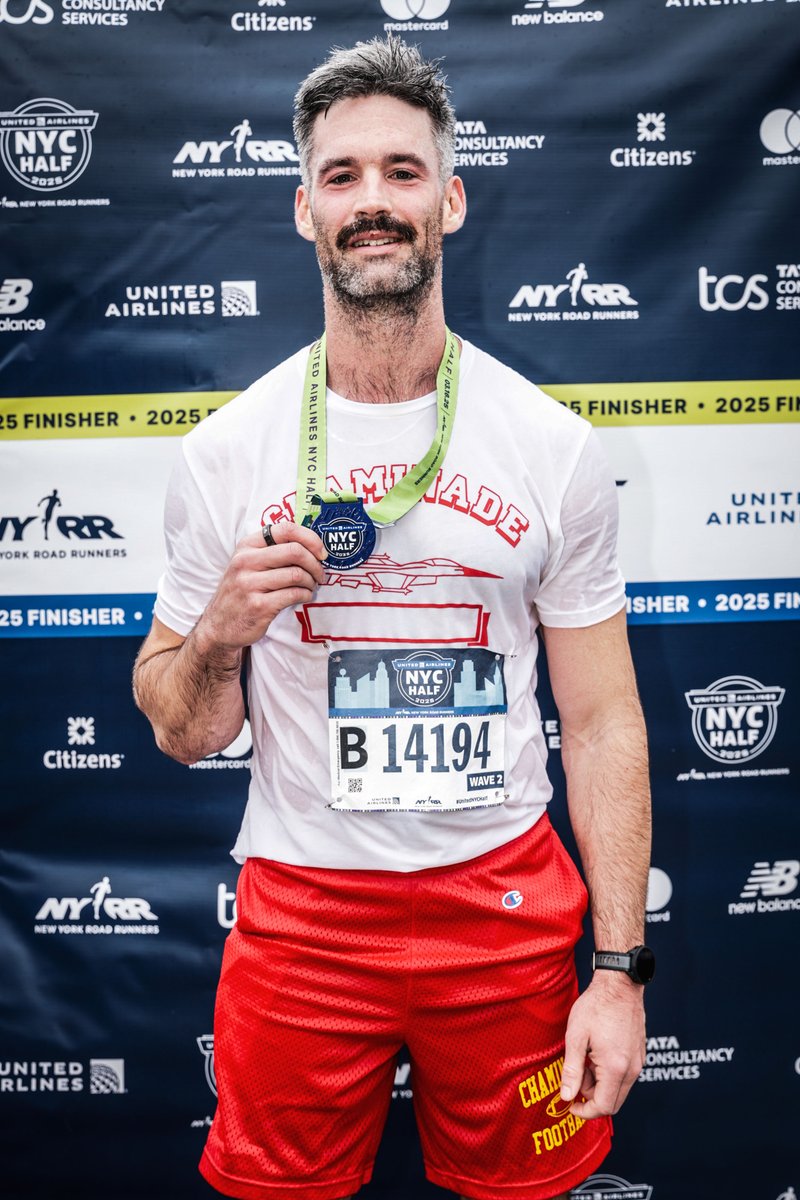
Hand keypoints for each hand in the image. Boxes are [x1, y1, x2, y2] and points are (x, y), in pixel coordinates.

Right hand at [195, 523, 326, 651]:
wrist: (219, 626)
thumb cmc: (240, 592)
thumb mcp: (247, 564)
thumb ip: (272, 551)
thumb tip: (311, 546)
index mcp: (246, 546)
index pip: (285, 529)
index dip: (310, 538)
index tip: (320, 552)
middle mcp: (245, 562)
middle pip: (295, 551)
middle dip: (315, 563)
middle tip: (319, 574)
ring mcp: (250, 584)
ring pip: (296, 574)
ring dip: (311, 581)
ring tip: (310, 586)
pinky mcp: (259, 606)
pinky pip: (294, 594)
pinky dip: (305, 595)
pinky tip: (303, 596)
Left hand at [559, 971, 645, 1118]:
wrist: (620, 984)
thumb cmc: (597, 1006)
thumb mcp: (576, 1037)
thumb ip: (571, 1070)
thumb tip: (566, 1096)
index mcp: (616, 1068)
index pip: (603, 1107)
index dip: (584, 1111)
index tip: (570, 1104)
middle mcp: (632, 1069)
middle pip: (613, 1102)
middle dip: (591, 1096)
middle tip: (575, 1073)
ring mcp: (638, 1062)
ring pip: (618, 1089)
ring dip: (599, 1083)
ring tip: (584, 1056)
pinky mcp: (640, 1054)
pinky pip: (624, 1075)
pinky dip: (608, 1073)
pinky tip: (596, 1052)